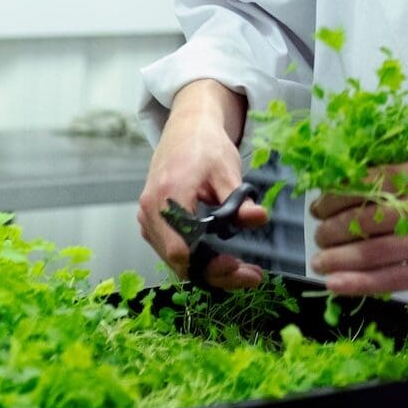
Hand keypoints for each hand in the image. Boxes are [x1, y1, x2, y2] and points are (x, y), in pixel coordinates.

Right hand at [136, 81, 269, 289]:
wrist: (185, 131)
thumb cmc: (205, 147)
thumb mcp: (227, 170)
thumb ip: (239, 200)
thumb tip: (258, 217)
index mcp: (167, 196)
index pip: (180, 248)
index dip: (210, 265)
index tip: (239, 267)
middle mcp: (151, 212)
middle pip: (180, 261)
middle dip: (216, 274)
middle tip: (251, 276)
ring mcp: (148, 219)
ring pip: (177, 261)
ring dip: (209, 270)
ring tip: (245, 271)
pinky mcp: (153, 223)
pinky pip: (174, 251)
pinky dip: (199, 260)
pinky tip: (225, 262)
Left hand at [310, 165, 407, 294]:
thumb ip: (395, 184)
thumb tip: (344, 194)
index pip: (362, 186)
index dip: (332, 198)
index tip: (319, 207)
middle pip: (361, 220)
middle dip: (330, 231)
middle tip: (319, 237)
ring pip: (371, 253)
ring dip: (337, 259)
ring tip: (320, 262)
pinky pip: (389, 279)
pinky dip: (357, 283)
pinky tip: (335, 284)